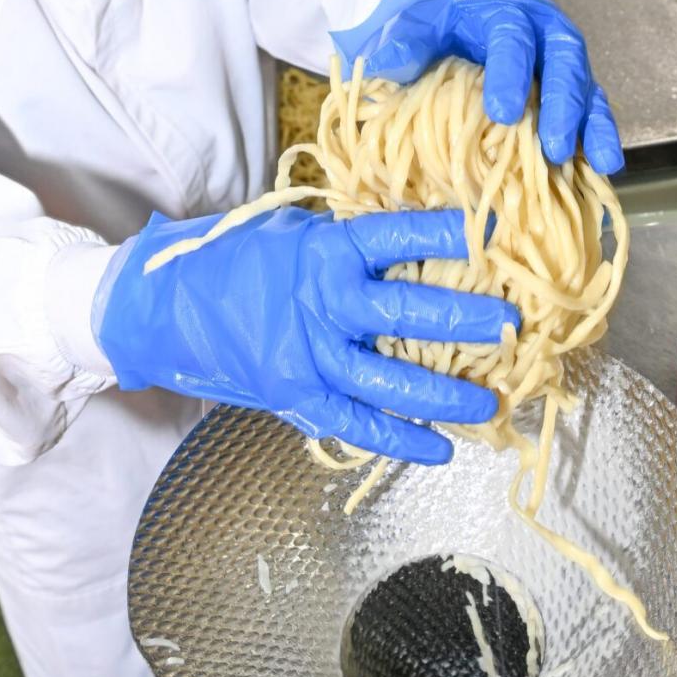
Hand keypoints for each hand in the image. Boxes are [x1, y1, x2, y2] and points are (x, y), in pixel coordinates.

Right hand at [94, 202, 517, 461]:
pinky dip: (400, 440)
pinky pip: (356, 425)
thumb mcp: (290, 230)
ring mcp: (310, 355)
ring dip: (445, 395)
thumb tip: (414, 237)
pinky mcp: (296, 396)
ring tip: (491, 402)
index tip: (493, 227)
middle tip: (513, 323)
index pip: (398, 237)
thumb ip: (347, 239)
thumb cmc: (233, 259)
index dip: (446, 233)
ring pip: (390, 382)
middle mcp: (322, 302)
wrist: (163, 308)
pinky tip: (441, 449)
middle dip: (465, 320)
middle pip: (406, 314)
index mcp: (324, 250)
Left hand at [332, 0, 623, 174]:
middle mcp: (543, 31)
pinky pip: (594, 109)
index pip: (511, 37)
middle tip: (553, 146)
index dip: (510, 73)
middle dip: (562, 104)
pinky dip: (600, 136)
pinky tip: (605, 167)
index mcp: (502, 11)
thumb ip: (403, 44)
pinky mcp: (574, 87)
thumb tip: (387, 65)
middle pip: (563, 60)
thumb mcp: (413, 29)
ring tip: (599, 161)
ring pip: (587, 86)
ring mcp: (563, 60)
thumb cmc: (436, 31)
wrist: (456, 26)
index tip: (502, 112)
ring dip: (592, 124)